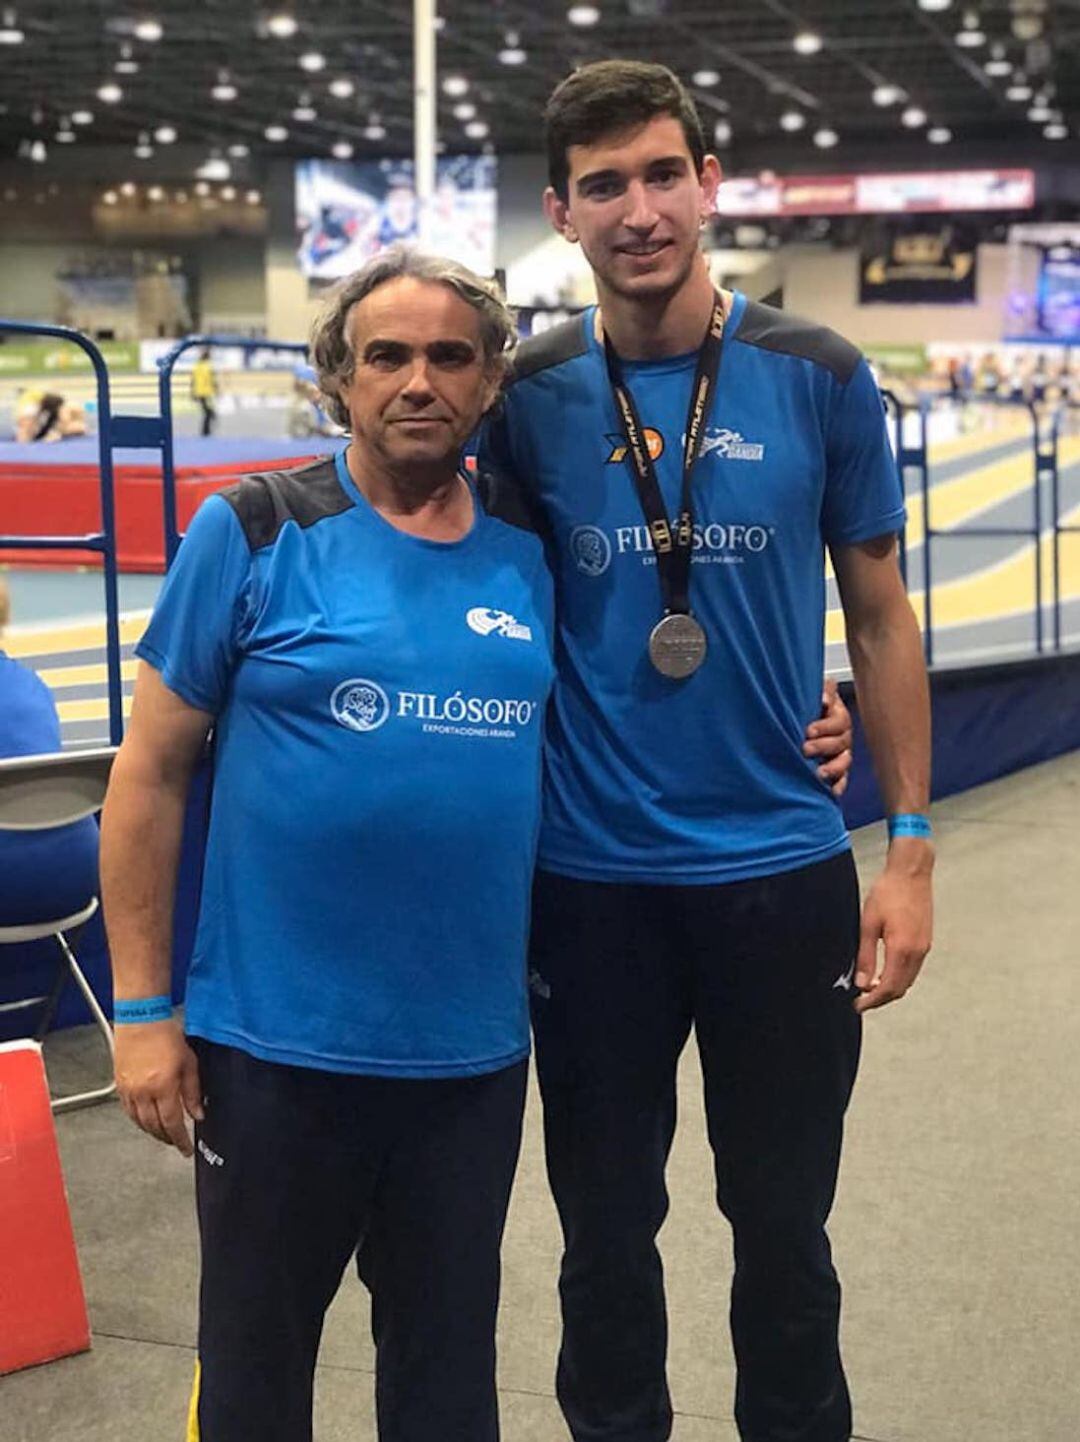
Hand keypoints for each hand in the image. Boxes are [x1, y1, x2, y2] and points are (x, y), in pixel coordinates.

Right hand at [114, 1018, 203, 1155]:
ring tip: (164, 1134)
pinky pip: (129, 1112)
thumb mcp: (189, 1063)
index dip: (180, 1140)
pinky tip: (147, 1120)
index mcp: (163, 1087)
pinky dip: (139, 1121)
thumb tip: (198, 1114)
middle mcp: (143, 1093)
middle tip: (176, 1142)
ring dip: (153, 1132)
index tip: (186, 1149)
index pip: (172, 1123)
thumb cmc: (166, 1036)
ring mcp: (129, 1091)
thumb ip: (193, 1092)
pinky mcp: (120, 1086)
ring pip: (140, 1122)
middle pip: (154, 1126)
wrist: (141, 1021)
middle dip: (167, 1138)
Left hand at [804, 678, 853, 796]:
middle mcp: (842, 737)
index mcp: (838, 717)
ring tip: (819, 773)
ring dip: (833, 768)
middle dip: (823, 746)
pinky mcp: (837, 772)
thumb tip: (825, 697)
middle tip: (806, 749)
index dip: (825, 726)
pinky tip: (832, 791)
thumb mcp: (813, 695)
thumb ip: (822, 692)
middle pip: (841, 743)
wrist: (798, 726)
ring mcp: (841, 755)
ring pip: (844, 762)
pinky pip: (842, 780)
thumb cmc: (807, 709)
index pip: (838, 722)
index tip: (809, 730)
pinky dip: (838, 786)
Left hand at [854, 839, 933, 1012]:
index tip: (858, 1006)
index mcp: (902, 949)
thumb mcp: (868, 924)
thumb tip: (862, 984)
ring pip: (908, 979)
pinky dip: (900, 976)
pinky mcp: (926, 940)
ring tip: (870, 988)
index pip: (888, 988)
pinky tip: (885, 971)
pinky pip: (913, 968)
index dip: (872, 1001)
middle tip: (861, 1001)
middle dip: (881, 999)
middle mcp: (918, 952)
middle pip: (901, 988)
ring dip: (891, 988)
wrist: (911, 872)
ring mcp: (925, 946)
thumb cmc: (887, 893)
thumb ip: (865, 956)